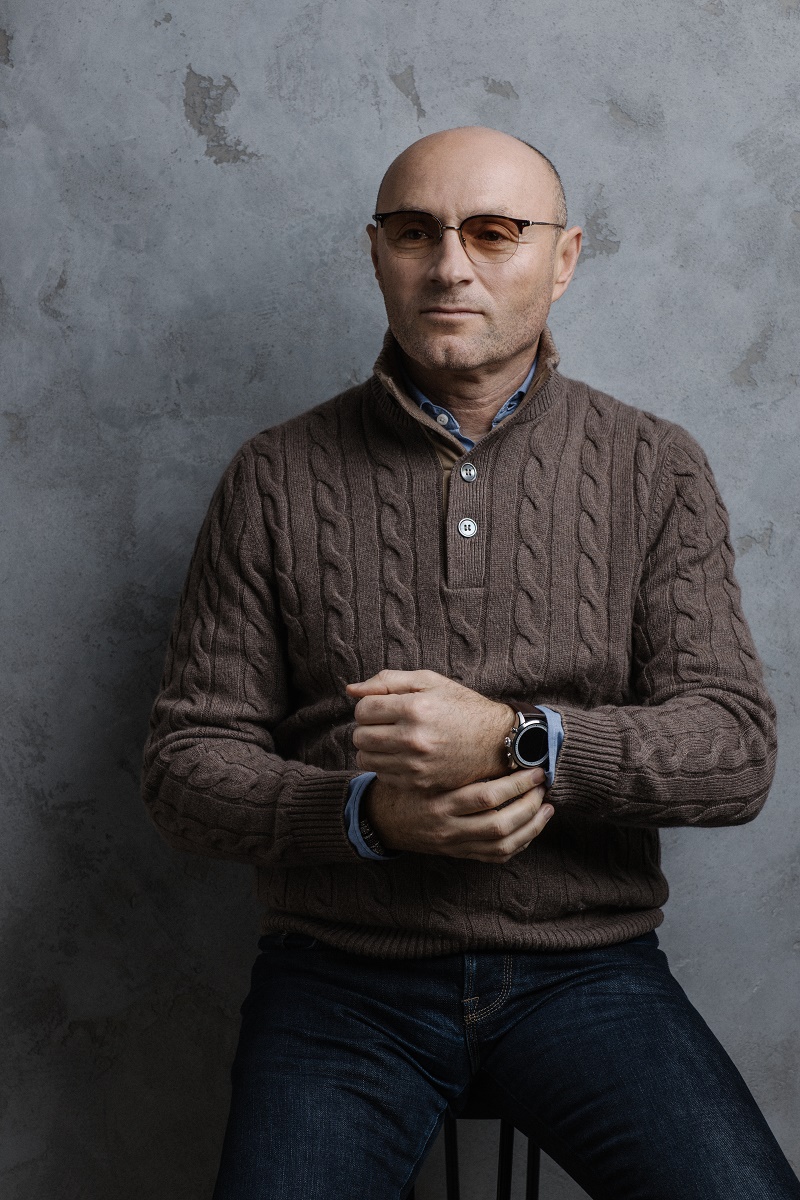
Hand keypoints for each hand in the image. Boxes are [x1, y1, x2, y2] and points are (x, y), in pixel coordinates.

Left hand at [346, 669, 514, 792]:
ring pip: (366, 758)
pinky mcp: (419, 783)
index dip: (368, 706)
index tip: (382, 708)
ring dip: (373, 748)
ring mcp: (416, 765)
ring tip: (392, 740)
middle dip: (367, 727)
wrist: (495, 742)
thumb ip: (388, 681)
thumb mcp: (429, 682)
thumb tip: (351, 690)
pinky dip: (385, 765)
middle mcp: (414, 738)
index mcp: (415, 708)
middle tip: (386, 724)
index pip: (363, 709)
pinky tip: (402, 755)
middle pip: (360, 735)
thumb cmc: (461, 706)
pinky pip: (381, 775)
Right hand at [363, 768, 552, 862]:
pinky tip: (532, 827)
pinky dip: (519, 843)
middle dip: (528, 804)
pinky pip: (496, 856)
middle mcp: (446, 826)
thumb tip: (490, 736)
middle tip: (542, 785)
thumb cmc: (405, 782)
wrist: (382, 819)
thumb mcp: (418, 764)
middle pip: (498, 822)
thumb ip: (447, 753)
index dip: (516, 784)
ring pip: (501, 843)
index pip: (485, 796)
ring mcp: (453, 843)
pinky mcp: (458, 854)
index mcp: (437, 800)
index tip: (533, 769)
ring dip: (530, 825)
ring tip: (546, 806)